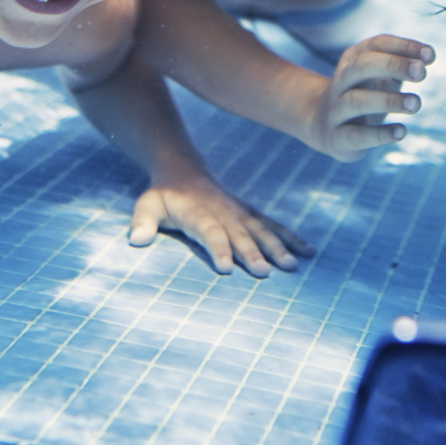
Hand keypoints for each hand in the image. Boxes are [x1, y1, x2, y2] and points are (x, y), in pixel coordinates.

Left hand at [128, 177, 314, 277]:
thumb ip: (142, 221)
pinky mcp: (251, 215)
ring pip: (262, 231)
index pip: (210, 232)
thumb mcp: (147, 204)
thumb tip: (136, 241)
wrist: (184, 171)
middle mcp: (224, 213)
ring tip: (291, 266)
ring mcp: (241, 214)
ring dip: (277, 248)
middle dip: (252, 254)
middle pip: (240, 235)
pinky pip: (274, 226)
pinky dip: (291, 238)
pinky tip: (309, 252)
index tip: (226, 267)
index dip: (218, 248)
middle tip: (264, 273)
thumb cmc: (163, 196)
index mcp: (199, 213)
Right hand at [307, 35, 430, 161]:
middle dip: (393, 65)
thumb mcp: (381, 77)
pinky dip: (379, 134)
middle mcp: (342, 81)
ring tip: (416, 104)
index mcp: (353, 59)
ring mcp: (336, 109)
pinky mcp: (337, 137)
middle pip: (362, 66)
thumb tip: (426, 58)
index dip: (404, 47)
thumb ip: (402, 68)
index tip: (430, 56)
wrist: (324, 126)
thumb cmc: (365, 96)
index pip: (378, 44)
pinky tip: (401, 132)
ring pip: (356, 101)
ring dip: (388, 100)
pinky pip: (356, 135)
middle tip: (422, 73)